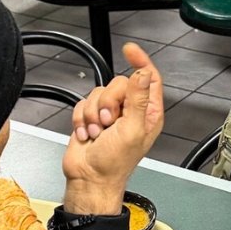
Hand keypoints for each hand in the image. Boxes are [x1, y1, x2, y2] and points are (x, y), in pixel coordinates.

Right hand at [62, 43, 163, 214]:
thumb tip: (143, 74)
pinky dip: (82, 119)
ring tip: (99, 132)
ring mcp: (110, 113)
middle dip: (109, 102)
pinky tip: (88, 134)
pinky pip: (83, 102)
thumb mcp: (131, 130)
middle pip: (119, 83)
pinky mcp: (90, 117)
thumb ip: (137, 99)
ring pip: (99, 92)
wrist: (88, 179)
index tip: (130, 50)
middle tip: (109, 122)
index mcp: (147, 113)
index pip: (149, 78)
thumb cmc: (114, 164)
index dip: (141, 63)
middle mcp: (130, 110)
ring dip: (94, 113)